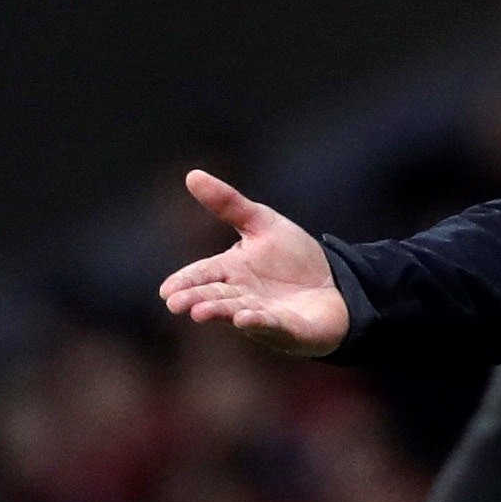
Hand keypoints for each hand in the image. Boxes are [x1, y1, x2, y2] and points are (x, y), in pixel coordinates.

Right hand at [158, 170, 348, 356]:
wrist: (334, 284)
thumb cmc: (292, 258)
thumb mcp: (262, 224)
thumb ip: (229, 204)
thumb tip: (192, 175)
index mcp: (232, 270)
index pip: (203, 274)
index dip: (185, 281)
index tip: (166, 290)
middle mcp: (242, 295)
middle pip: (215, 296)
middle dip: (196, 299)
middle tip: (177, 303)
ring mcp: (263, 314)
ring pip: (237, 312)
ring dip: (221, 312)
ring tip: (201, 312)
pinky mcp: (289, 327)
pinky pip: (272, 324)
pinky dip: (260, 322)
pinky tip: (245, 319)